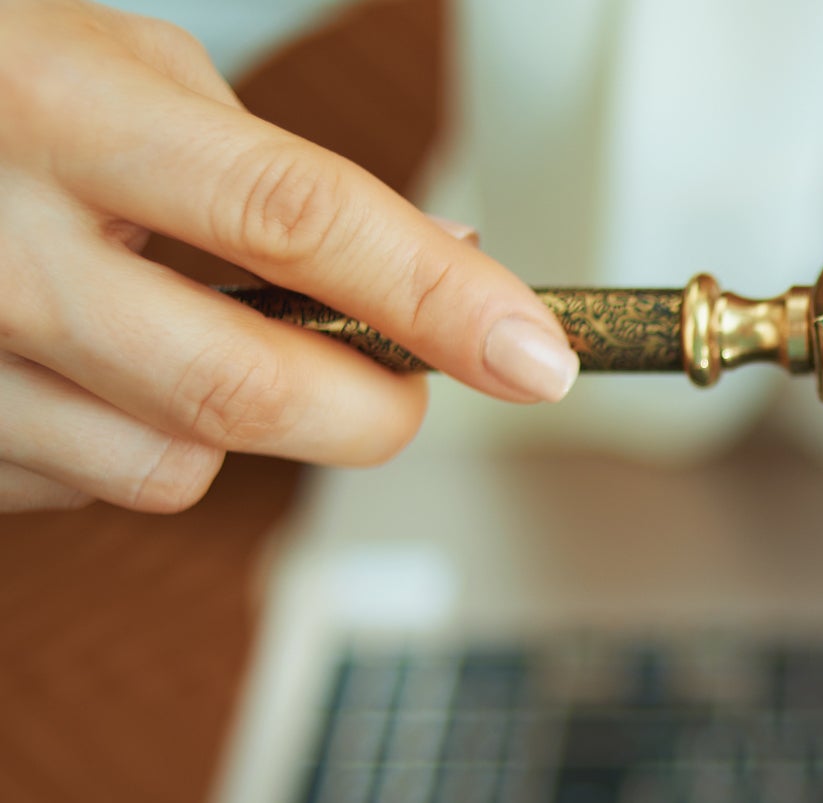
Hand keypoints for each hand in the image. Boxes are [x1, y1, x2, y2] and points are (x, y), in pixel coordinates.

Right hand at [0, 0, 576, 513]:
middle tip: (406, 384)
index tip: (535, 355)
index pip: (294, 218)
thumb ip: (281, 174)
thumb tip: (448, 266)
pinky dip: (135, 442)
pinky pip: (86, 487)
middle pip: (245, 387)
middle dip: (372, 410)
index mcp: (63, 112)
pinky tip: (104, 368)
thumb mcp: (132, 71)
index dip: (434, 297)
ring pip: (172, 465)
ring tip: (201, 337)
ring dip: (241, 427)